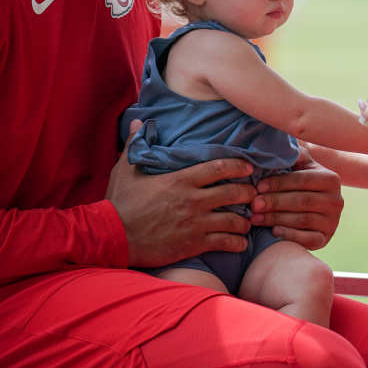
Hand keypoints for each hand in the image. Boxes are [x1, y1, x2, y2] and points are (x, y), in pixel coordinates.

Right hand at [106, 120, 256, 266]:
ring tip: (249, 220)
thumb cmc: (120, 202)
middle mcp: (193, 200)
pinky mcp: (193, 244)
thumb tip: (138, 123)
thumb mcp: (125, 169)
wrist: (113, 236)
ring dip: (245, 220)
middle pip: (233, 192)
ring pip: (233, 220)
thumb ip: (136, 144)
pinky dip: (236, 242)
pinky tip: (240, 242)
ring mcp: (195, 223)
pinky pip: (224, 243)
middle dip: (248, 192)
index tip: (249, 167)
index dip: (238, 166)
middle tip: (254, 193)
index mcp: (181, 179)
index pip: (218, 167)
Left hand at [250, 145, 343, 249]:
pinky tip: (273, 231)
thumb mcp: (301, 165)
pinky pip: (308, 239)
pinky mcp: (326, 239)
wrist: (314, 208)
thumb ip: (293, 154)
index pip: (302, 180)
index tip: (258, 186)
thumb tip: (279, 140)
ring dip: (276, 219)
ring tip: (255, 217)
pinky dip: (290, 235)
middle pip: (301, 201)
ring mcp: (333, 222)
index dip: (278, 183)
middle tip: (253, 203)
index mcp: (331, 179)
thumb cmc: (300, 182)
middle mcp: (336, 200)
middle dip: (274, 202)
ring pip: (302, 220)